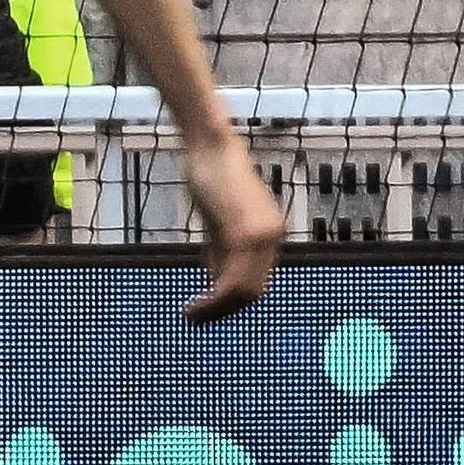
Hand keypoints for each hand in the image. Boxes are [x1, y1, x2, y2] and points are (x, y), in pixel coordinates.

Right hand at [178, 124, 281, 322]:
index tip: (204, 309)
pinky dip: (212, 300)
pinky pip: (230, 280)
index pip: (256, 281)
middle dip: (223, 311)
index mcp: (270, 234)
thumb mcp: (217, 219)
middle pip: (253, 292)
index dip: (230, 302)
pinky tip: (193, 305)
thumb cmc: (209, 175)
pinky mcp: (244, 234)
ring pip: (244, 291)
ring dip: (216, 310)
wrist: (210, 146)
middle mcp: (273, 238)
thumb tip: (216, 282)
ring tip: (190, 316)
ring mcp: (262, 236)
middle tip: (194, 318)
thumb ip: (221, 249)